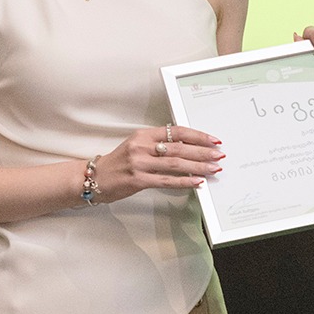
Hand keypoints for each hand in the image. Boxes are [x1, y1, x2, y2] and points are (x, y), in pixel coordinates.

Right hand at [92, 124, 223, 201]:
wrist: (94, 178)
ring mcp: (140, 163)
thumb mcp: (137, 146)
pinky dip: (184, 181)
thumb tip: (188, 147)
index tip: (213, 140)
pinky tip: (197, 182)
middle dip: (202, 151)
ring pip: (176, 164)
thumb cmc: (119, 163)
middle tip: (218, 155)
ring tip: (213, 169)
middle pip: (179, 147)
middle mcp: (142, 146)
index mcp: (144, 135)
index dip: (197, 135)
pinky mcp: (138, 180)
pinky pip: (167, 181)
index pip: (176, 131)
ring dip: (198, 166)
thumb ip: (159, 144)